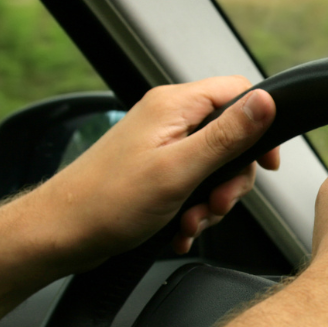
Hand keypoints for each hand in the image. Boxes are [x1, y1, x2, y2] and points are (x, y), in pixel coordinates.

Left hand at [33, 76, 278, 266]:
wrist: (60, 234)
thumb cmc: (108, 202)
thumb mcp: (180, 169)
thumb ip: (227, 135)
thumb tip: (267, 101)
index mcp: (174, 106)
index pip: (238, 92)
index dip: (260, 126)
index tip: (266, 163)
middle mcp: (168, 119)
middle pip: (230, 136)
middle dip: (231, 179)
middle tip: (218, 204)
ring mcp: (160, 145)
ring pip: (214, 167)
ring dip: (211, 201)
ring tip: (191, 223)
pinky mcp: (155, 170)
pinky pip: (193, 185)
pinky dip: (193, 211)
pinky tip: (180, 230)